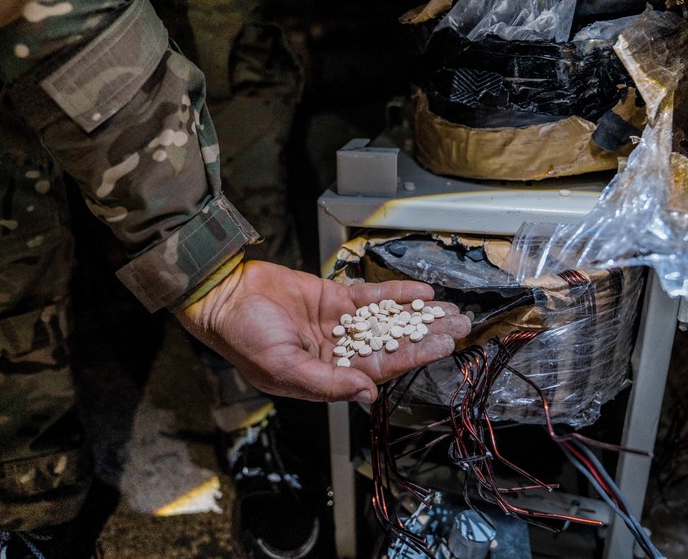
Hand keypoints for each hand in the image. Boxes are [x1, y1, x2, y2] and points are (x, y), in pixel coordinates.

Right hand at [177, 260, 470, 402]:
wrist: (225, 297)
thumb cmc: (245, 339)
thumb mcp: (285, 368)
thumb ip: (328, 382)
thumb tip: (368, 394)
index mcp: (328, 376)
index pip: (380, 368)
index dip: (413, 357)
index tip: (443, 347)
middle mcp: (340, 351)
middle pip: (393, 344)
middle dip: (428, 336)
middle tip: (462, 327)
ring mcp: (339, 324)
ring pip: (388, 321)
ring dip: (419, 315)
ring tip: (452, 310)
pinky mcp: (334, 298)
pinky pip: (371, 297)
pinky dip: (396, 294)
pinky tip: (422, 292)